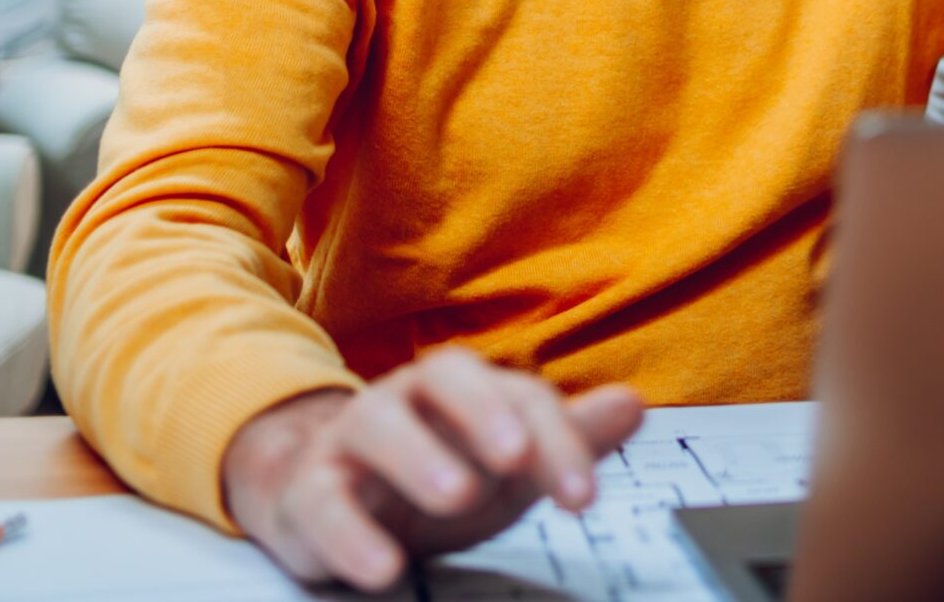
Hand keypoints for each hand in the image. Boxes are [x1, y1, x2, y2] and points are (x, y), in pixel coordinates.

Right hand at [221, 353, 643, 591]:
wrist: (330, 496)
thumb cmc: (438, 473)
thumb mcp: (508, 464)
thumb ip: (567, 438)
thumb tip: (634, 406)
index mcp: (463, 387)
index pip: (518, 394)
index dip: (556, 441)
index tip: (584, 497)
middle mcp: (407, 398)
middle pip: (443, 377)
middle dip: (483, 412)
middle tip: (516, 458)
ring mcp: (352, 438)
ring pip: (377, 425)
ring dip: (418, 458)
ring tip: (458, 498)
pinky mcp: (309, 490)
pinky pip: (323, 501)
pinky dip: (351, 535)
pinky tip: (385, 567)